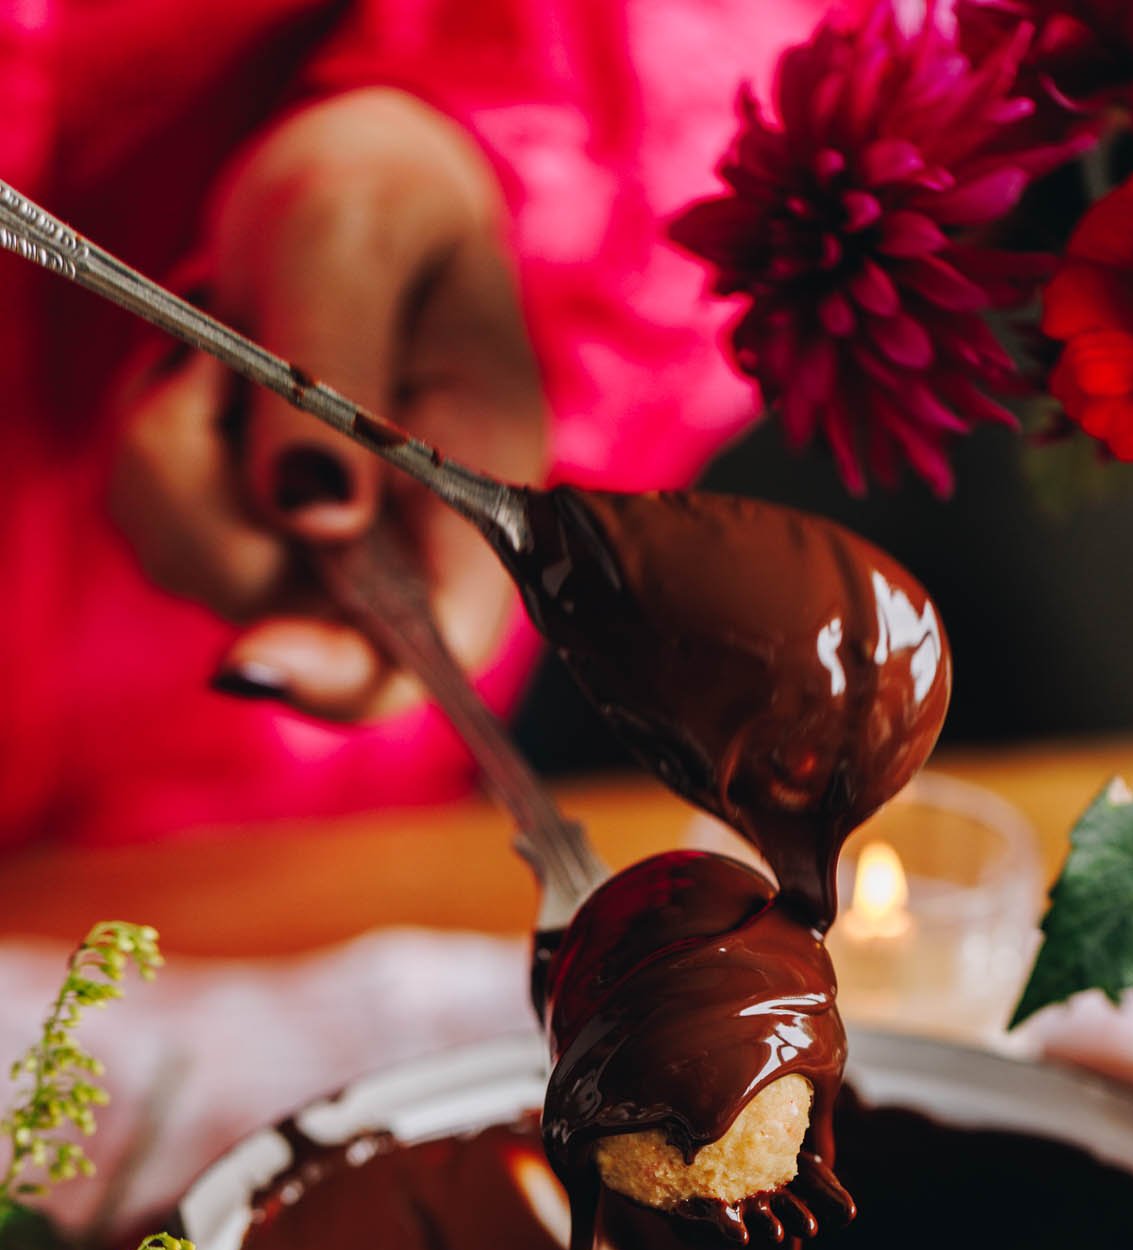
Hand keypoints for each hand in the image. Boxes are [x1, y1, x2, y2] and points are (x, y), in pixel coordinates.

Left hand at [109, 89, 546, 718]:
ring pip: (196, 569)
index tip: (256, 653)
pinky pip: (153, 520)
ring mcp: (315, 551)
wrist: (348, 184)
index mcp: (479, 507)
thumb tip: (309, 518)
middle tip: (220, 362)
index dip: (345, 678)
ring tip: (227, 349)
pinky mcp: (242, 526)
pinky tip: (204, 373)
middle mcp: (401, 552)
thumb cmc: (383, 196)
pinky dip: (149, 437)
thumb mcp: (354, 235)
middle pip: (281, 619)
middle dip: (212, 502)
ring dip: (172, 450)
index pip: (430, 652)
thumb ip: (334, 368)